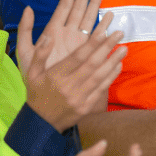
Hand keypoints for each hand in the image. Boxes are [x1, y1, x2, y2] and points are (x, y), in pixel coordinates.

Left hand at [19, 0, 106, 70]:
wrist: (48, 97)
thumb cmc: (34, 76)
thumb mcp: (24, 53)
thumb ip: (26, 30)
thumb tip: (29, 8)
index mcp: (52, 30)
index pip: (63, 5)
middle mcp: (67, 33)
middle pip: (78, 6)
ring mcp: (78, 41)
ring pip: (89, 16)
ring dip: (96, 2)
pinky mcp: (86, 52)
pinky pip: (96, 35)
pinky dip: (103, 25)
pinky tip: (109, 15)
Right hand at [20, 4, 126, 130]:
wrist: (40, 123)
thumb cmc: (37, 93)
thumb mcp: (32, 74)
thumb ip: (40, 54)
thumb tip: (50, 36)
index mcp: (56, 76)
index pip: (77, 57)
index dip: (92, 44)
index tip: (103, 31)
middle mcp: (69, 86)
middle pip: (92, 64)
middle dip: (107, 47)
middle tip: (120, 33)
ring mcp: (79, 97)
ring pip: (99, 76)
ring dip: (113, 61)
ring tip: (124, 48)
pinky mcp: (86, 107)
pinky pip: (101, 89)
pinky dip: (111, 77)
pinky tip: (118, 65)